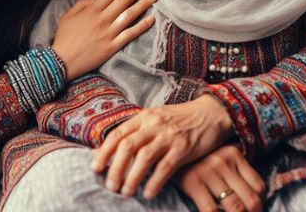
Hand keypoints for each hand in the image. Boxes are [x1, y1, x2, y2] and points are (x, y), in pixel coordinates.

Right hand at [52, 0, 155, 80]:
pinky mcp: (112, 47)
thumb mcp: (68, 15)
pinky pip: (130, 34)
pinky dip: (142, 26)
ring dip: (143, 4)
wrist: (62, 61)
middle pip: (124, 0)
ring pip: (130, 15)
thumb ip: (83, 3)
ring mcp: (108, 33)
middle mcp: (102, 19)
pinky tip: (151, 19)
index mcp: (91, 10)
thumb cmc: (64, 37)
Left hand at [91, 94, 233, 199]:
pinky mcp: (184, 148)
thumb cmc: (179, 119)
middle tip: (109, 185)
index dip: (104, 151)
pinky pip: (166, 166)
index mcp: (143, 117)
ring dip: (132, 176)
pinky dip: (155, 181)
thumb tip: (112, 148)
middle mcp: (153, 125)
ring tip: (125, 192)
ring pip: (144, 157)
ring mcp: (168, 136)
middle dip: (115, 167)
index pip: (118, 134)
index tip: (95, 167)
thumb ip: (136, 132)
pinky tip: (148, 193)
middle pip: (127, 146)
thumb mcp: (155, 119)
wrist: (210, 113)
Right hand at [173, 144, 264, 211]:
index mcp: (233, 154)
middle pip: (252, 200)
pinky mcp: (194, 182)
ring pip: (236, 207)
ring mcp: (209, 172)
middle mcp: (223, 161)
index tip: (254, 211)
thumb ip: (234, 171)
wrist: (164, 151)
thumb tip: (255, 198)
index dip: (261, 204)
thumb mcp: (217, 158)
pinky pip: (212, 210)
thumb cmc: (194, 160)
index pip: (259, 186)